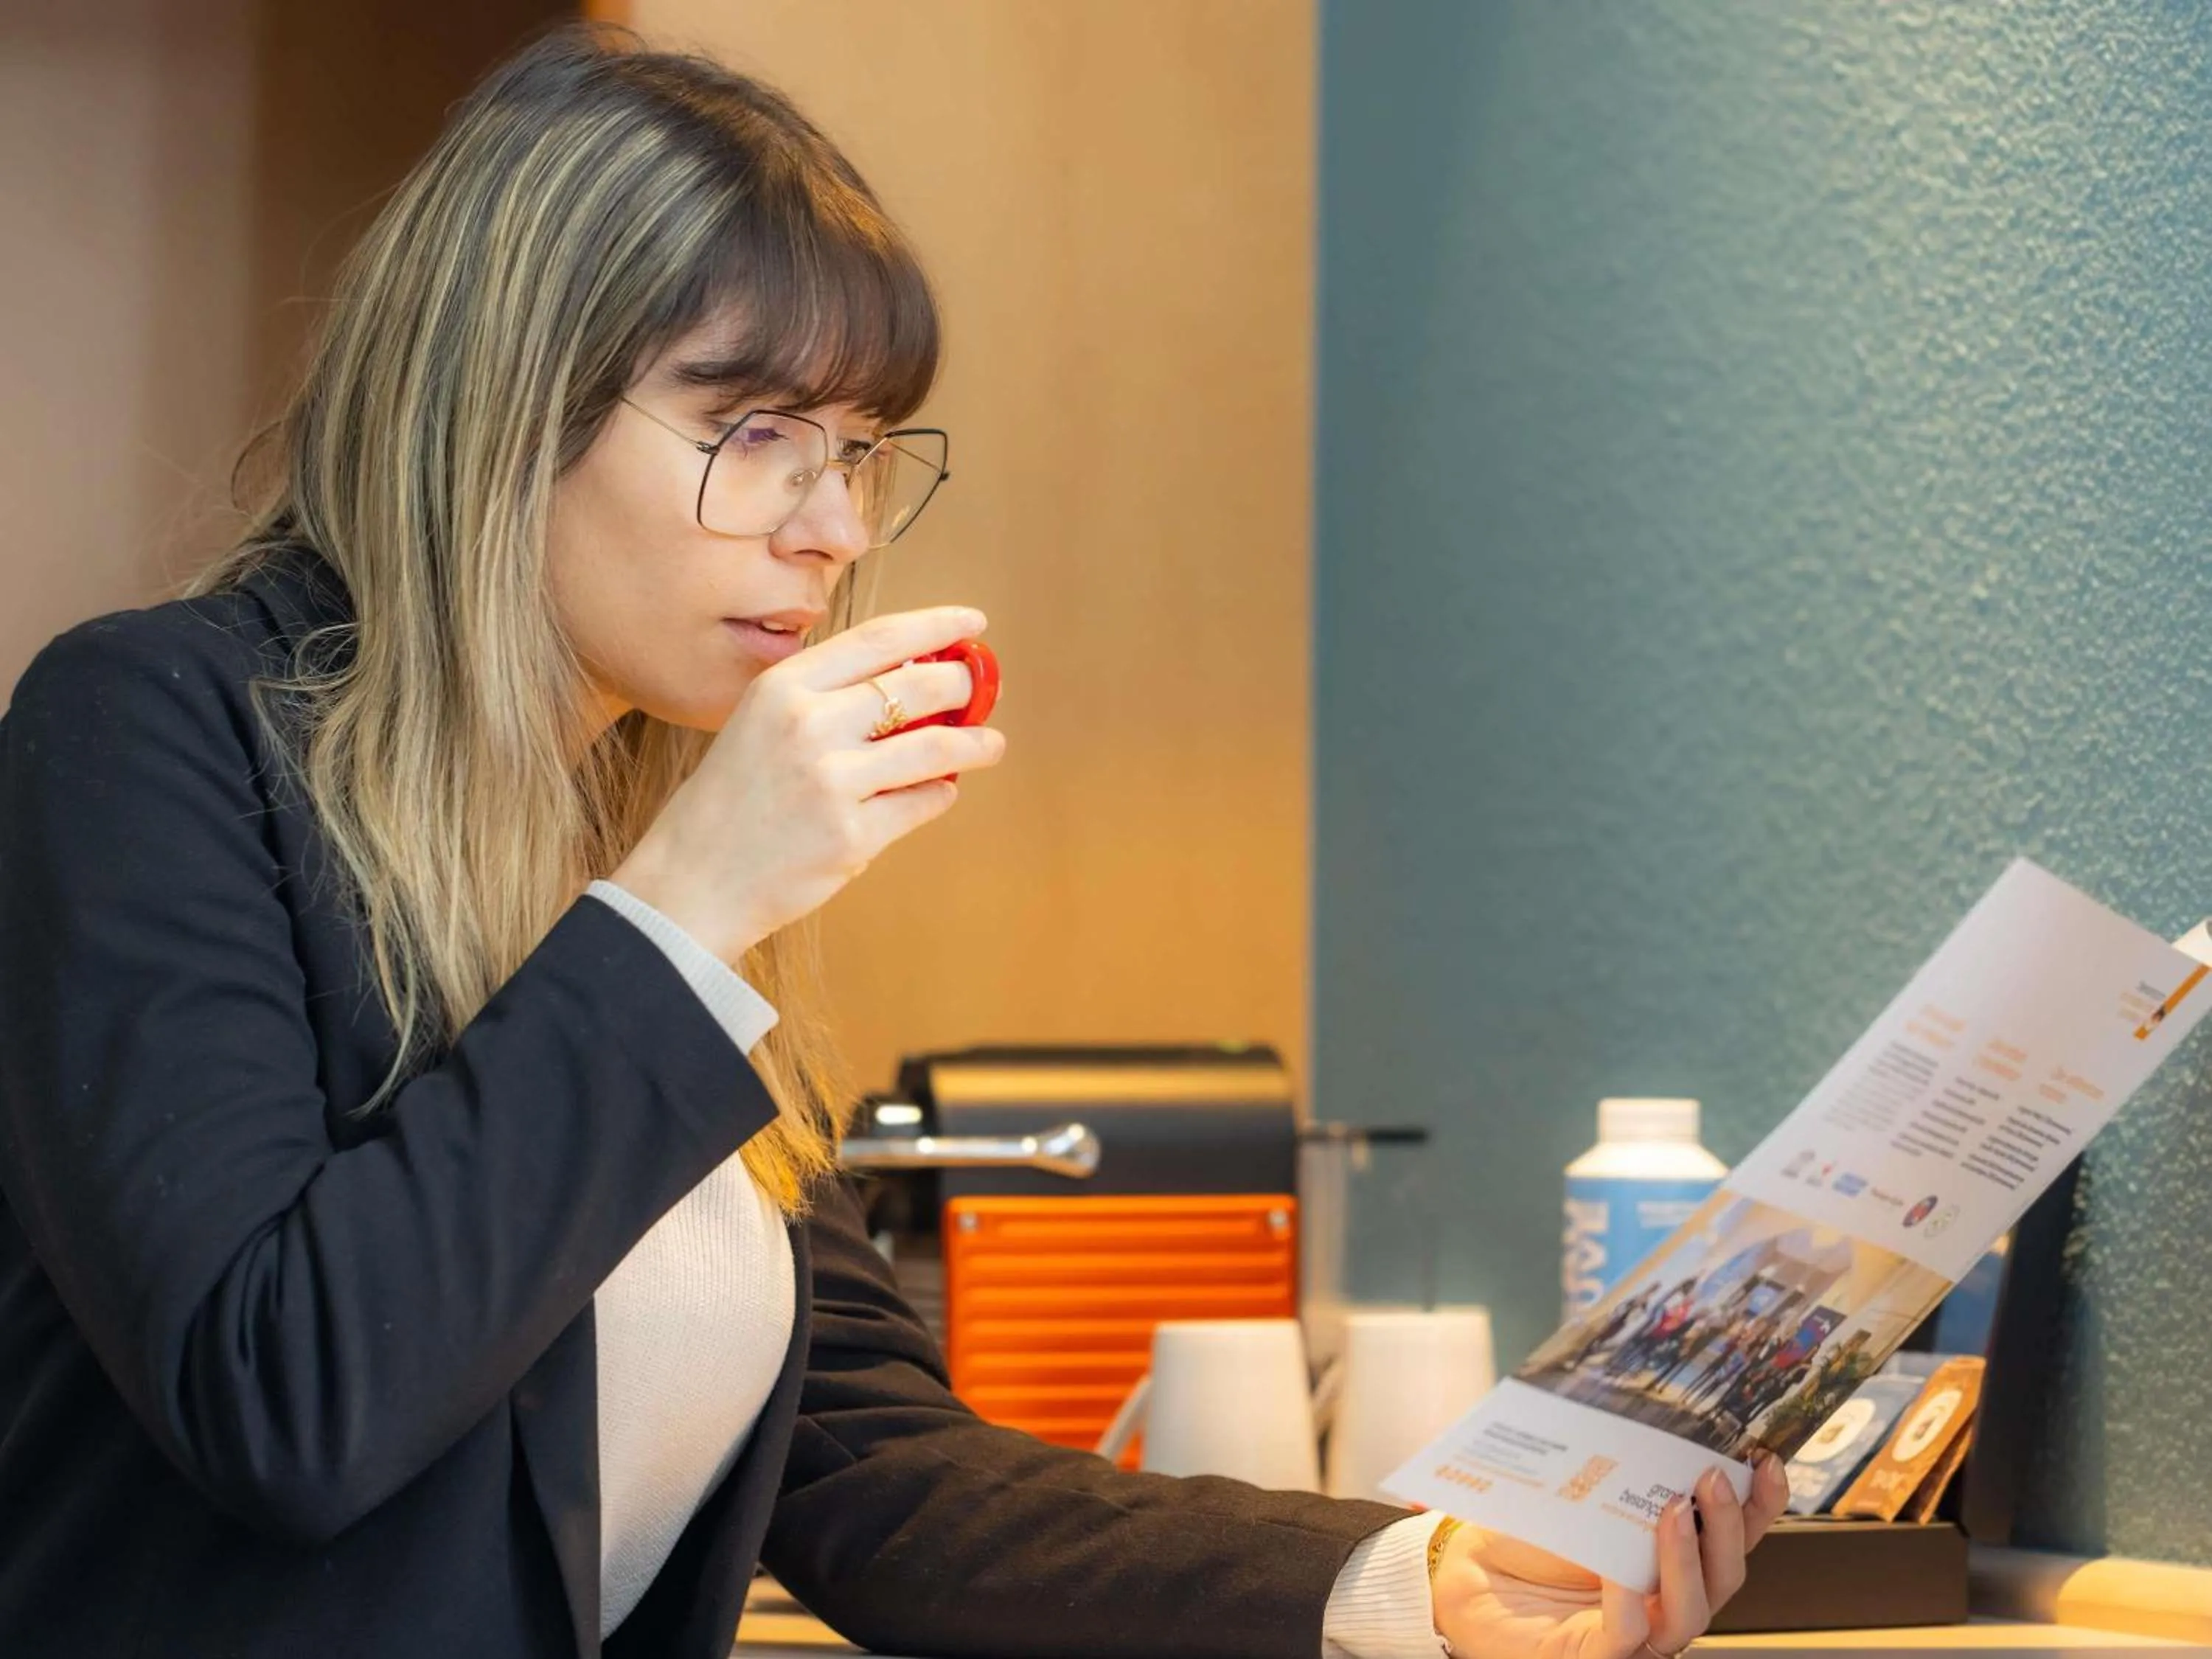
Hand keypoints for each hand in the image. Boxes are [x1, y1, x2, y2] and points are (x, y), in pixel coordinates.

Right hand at [610, 606, 1007, 964]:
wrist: (692, 879)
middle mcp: (807, 725)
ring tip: (991, 745)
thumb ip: (826, 696)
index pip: (879, 638)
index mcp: (784, 687)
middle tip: (980, 689)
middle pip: (919, 685)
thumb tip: (913, 675)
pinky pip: (923, 803)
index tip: (973, 624)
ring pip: (937, 747)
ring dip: (975, 744)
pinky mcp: (851, 835)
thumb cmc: (734, 799)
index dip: (936, 625)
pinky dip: (940, 794)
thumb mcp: (761, 724)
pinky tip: (939, 790)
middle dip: (963, 684)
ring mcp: (831, 781)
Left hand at [1431, 1451, 1787, 1658]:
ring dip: (1688, 1559)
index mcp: (1673, 1558)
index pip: (1734, 1537)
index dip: (1760, 1505)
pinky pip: (1628, 1635)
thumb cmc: (1526, 1531)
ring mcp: (1637, 1635)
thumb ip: (1620, 1469)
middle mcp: (1666, 1600)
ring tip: (1671, 1508)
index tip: (1766, 1458)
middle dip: (1727, 1526)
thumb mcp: (1581, 1491)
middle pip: (1726, 1575)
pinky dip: (1630, 1602)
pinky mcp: (1595, 1655)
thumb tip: (1644, 1408)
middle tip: (1712, 1476)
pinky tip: (1624, 1573)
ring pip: (1691, 1611)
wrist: (1466, 1570)